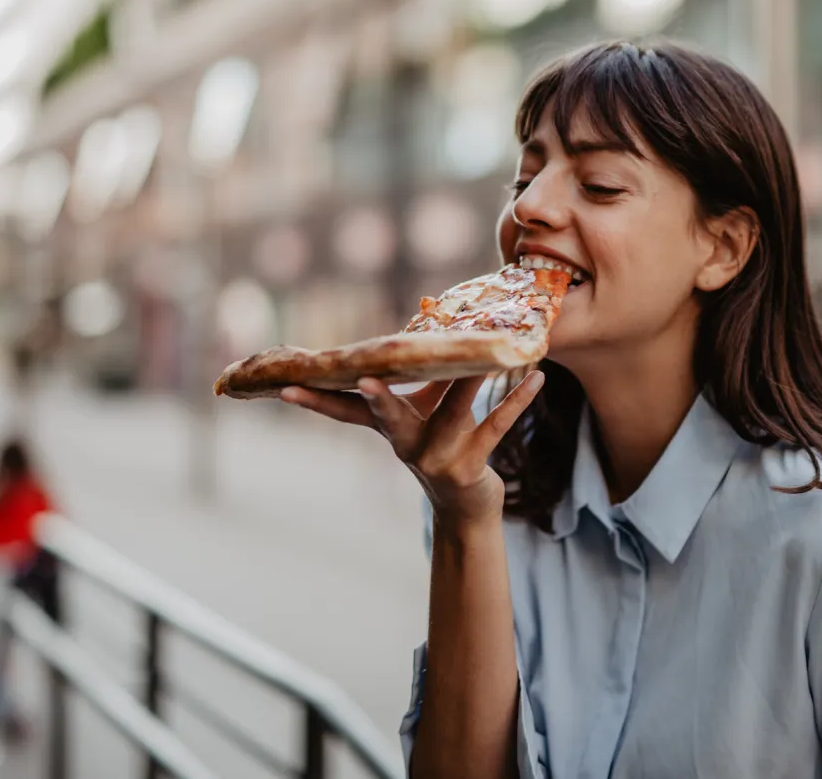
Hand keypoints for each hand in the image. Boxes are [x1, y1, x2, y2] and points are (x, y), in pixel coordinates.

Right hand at [280, 373, 543, 526]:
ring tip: (486, 354)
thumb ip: (422, 375)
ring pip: (452, 411)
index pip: (344, 412)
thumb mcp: (423, 411)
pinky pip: (495, 427)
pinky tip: (535, 379)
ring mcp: (437, 458)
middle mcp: (406, 444)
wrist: (466, 506)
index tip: (286, 387)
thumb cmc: (442, 444)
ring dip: (470, 380)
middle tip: (364, 379)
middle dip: (376, 397)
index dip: (315, 400)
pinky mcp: (469, 466)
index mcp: (388, 429)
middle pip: (387, 416)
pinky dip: (517, 401)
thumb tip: (428, 316)